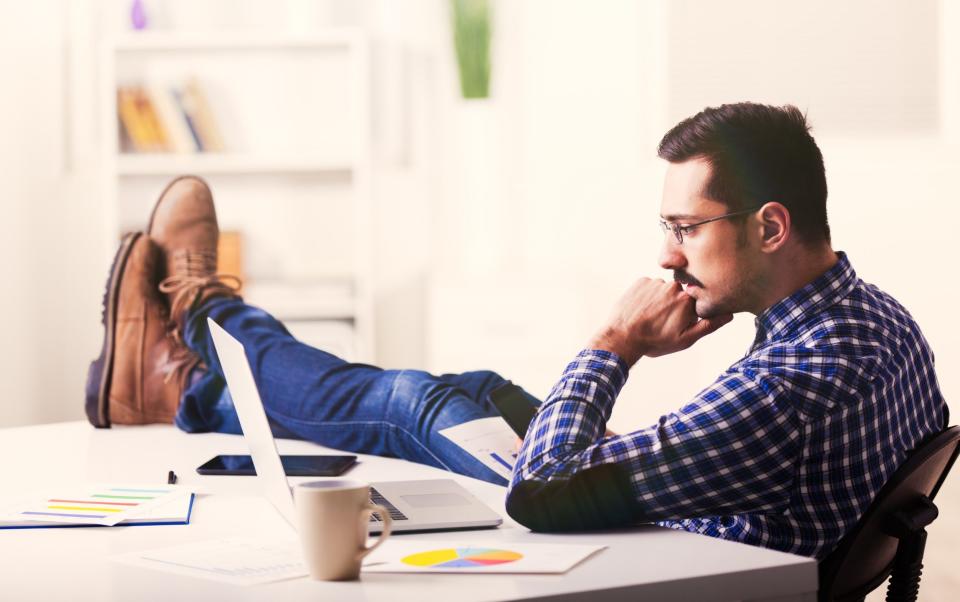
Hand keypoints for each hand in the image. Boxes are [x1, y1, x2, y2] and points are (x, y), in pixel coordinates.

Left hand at [587, 278, 732, 365]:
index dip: (690, 314)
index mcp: (687, 300)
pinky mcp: (640, 282)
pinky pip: (650, 287)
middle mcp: (673, 286)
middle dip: (676, 307)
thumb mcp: (685, 339)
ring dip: (661, 301)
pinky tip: (642, 310)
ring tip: (650, 318)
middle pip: (680, 294)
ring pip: (664, 291)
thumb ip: (709, 325)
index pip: (697, 302)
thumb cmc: (654, 341)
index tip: (679, 324)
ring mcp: (655, 282)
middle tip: (663, 323)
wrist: (622, 337)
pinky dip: (647, 296)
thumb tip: (729, 315)